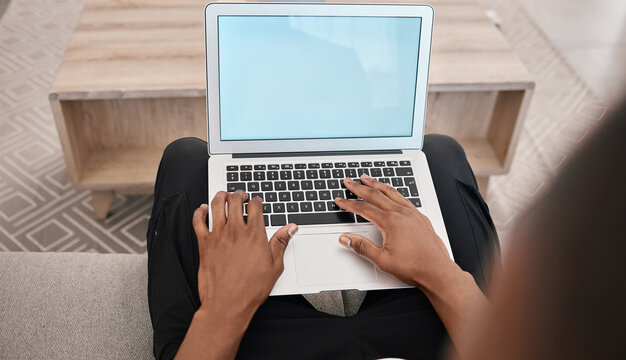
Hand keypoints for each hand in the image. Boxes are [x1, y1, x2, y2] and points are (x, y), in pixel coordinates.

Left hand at [192, 190, 297, 317]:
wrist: (228, 303)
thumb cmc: (250, 288)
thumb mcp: (274, 266)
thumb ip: (281, 243)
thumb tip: (290, 228)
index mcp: (254, 234)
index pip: (255, 207)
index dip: (256, 200)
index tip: (256, 201)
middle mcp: (235, 231)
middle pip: (235, 200)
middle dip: (239, 194)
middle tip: (241, 195)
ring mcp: (218, 236)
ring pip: (217, 205)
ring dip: (221, 196)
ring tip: (224, 195)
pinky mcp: (204, 244)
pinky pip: (198, 221)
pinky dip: (199, 211)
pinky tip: (202, 209)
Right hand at [334, 174, 456, 290]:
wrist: (437, 271)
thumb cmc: (414, 266)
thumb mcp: (382, 260)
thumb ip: (362, 247)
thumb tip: (346, 238)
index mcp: (391, 222)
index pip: (364, 208)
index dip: (349, 204)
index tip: (340, 200)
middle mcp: (402, 213)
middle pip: (376, 195)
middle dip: (359, 187)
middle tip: (349, 181)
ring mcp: (413, 214)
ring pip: (391, 192)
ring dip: (376, 184)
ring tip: (367, 178)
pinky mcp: (420, 217)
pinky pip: (403, 198)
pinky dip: (392, 191)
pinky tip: (390, 191)